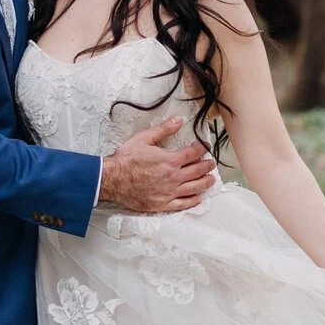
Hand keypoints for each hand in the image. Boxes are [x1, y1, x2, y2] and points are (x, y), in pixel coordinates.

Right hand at [97, 116, 217, 214]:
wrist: (113, 179)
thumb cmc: (126, 159)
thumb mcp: (144, 139)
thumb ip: (164, 129)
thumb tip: (179, 120)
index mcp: (170, 160)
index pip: (194, 153)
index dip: (202, 148)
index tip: (205, 147)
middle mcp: (173, 177)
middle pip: (198, 171)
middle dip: (207, 165)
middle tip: (211, 163)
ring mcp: (169, 192)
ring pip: (195, 188)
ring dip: (206, 183)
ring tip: (211, 179)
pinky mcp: (163, 204)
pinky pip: (183, 204)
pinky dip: (193, 201)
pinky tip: (198, 198)